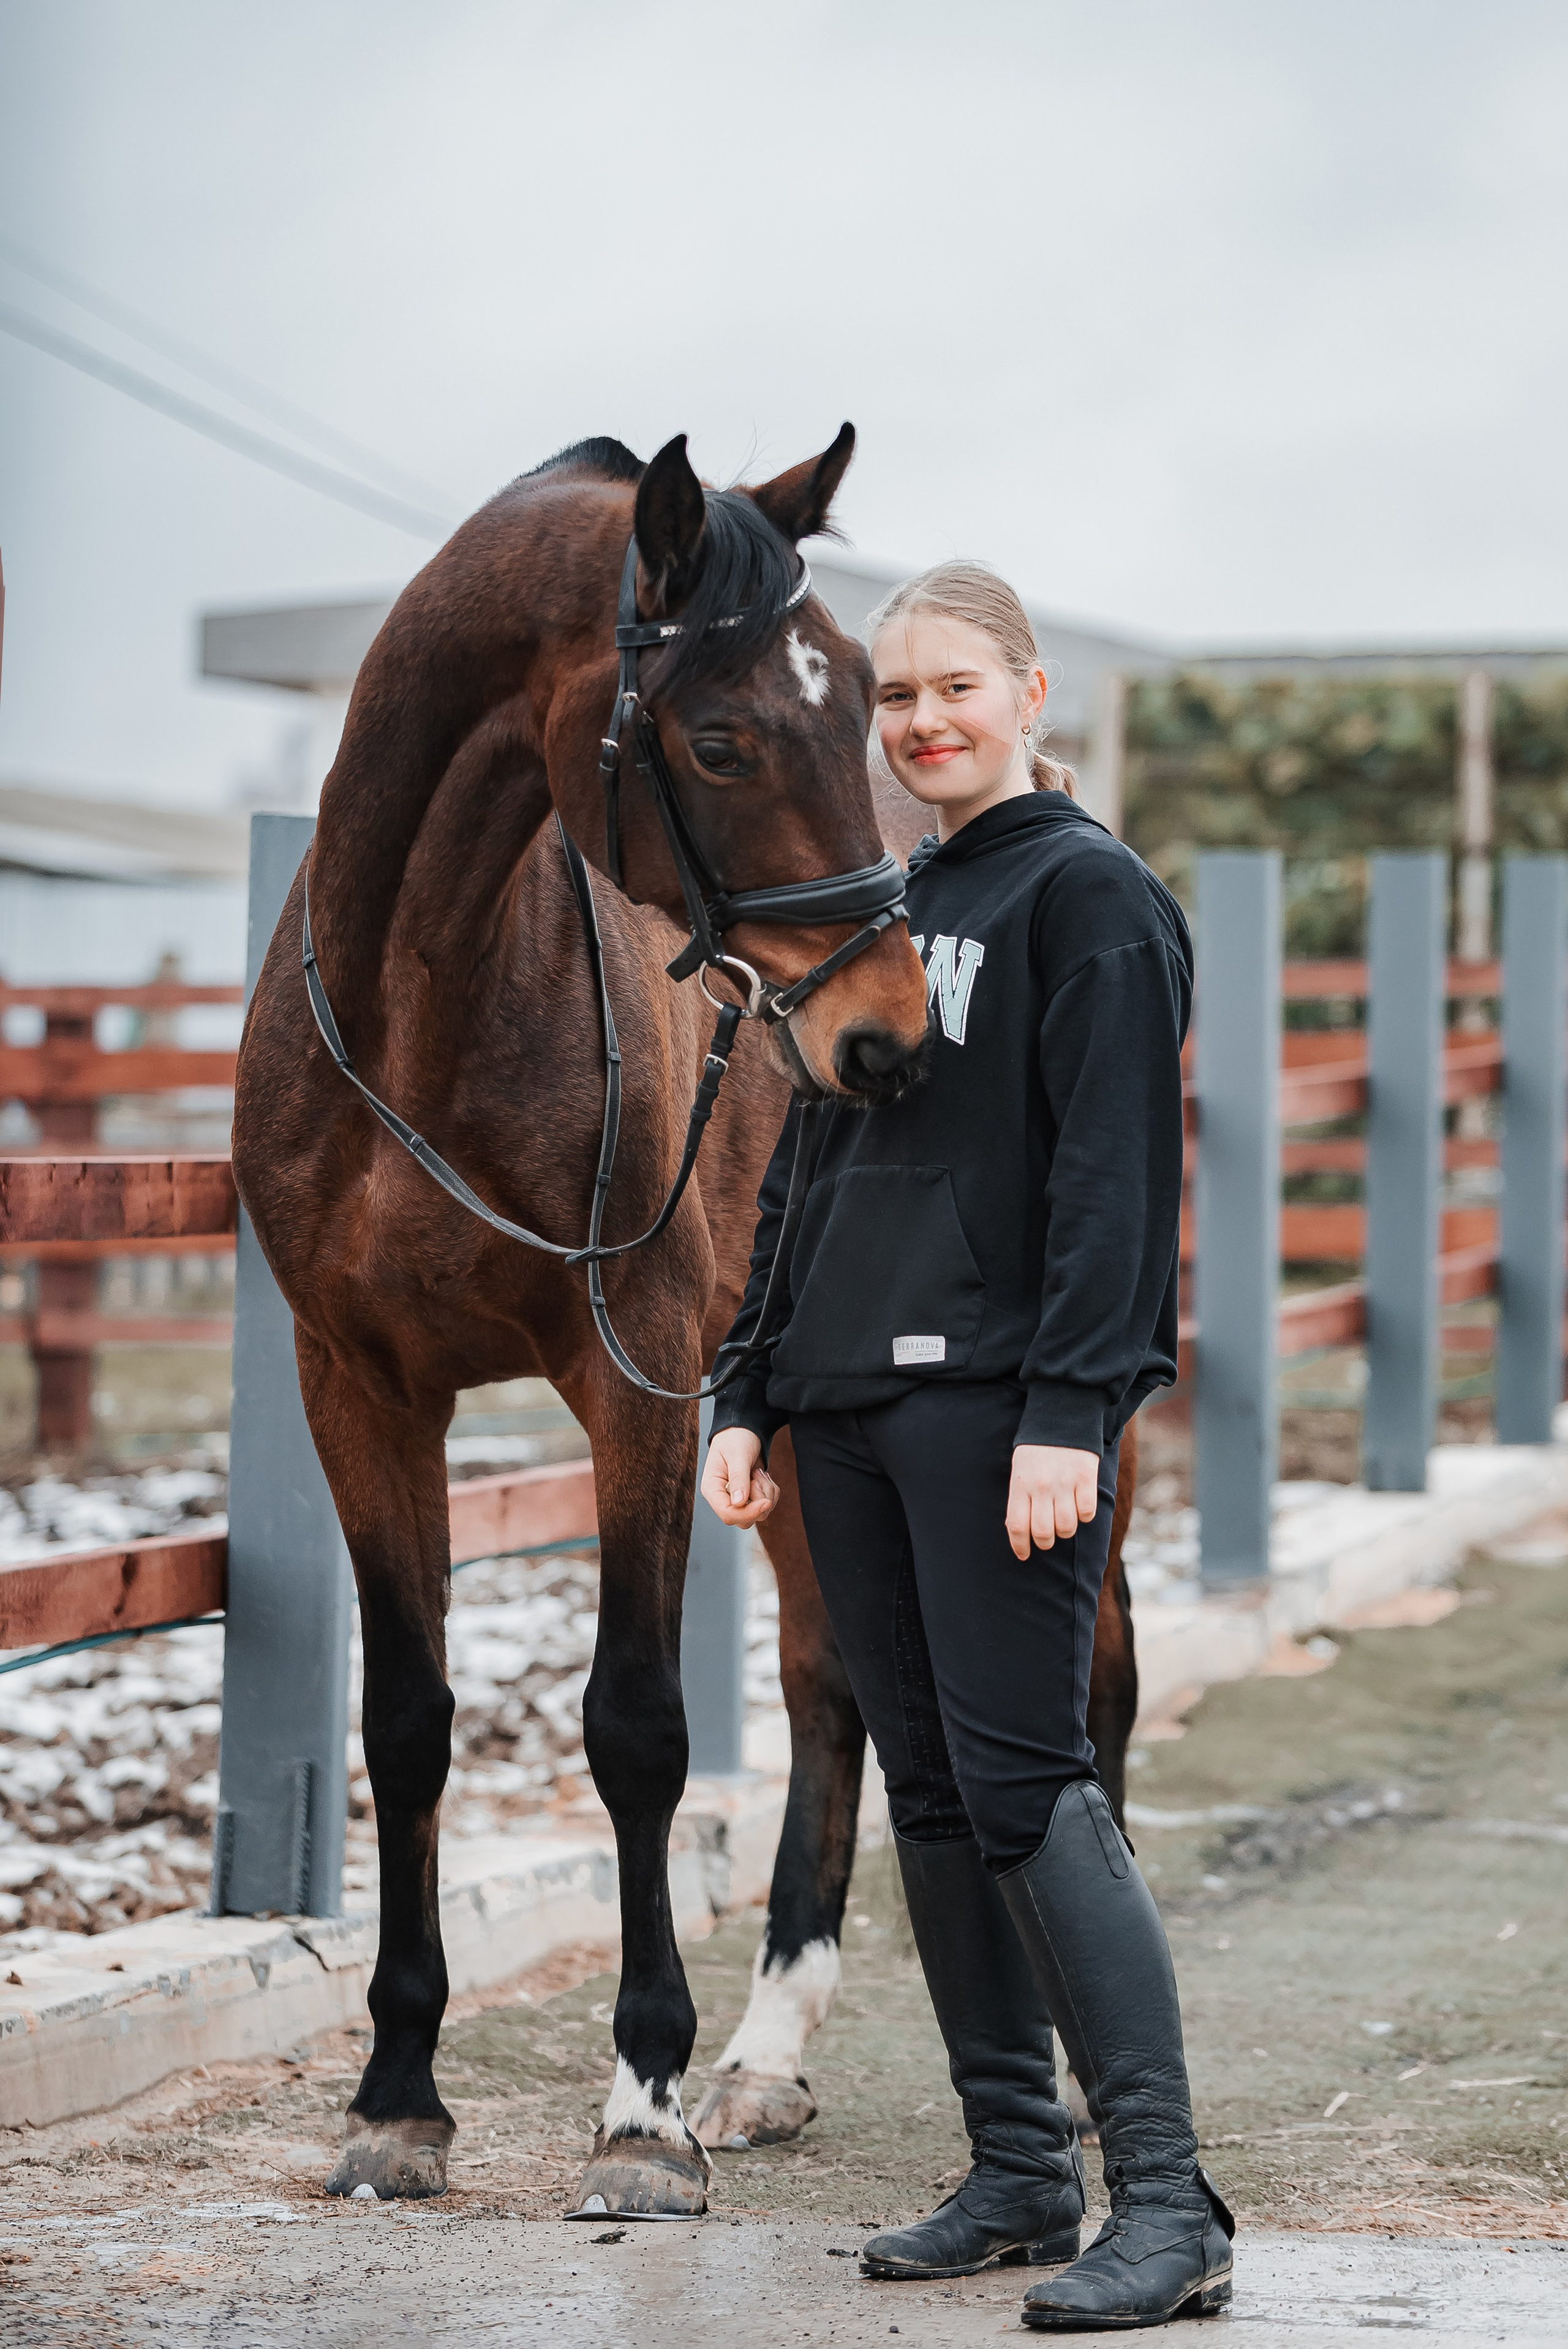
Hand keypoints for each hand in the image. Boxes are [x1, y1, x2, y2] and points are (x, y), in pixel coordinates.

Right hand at [701, 1428, 779, 1528]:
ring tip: (758, 1472)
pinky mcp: (750, 1498)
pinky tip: (762, 1475)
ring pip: (758, 1514)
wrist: (744, 1430)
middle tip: (757, 1475)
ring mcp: (737, 1500)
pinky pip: (767, 1505)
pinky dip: (771, 1491)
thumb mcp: (737, 1454)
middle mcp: (723, 1498)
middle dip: (759, 1500)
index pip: (727, 1514)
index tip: (766, 1502)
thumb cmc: (736, 1438)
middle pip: (743, 1520)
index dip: (748, 1513)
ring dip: (766, 1493)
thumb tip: (738, 1503)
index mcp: (712, 1489)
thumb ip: (738, 1478)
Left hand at [1006, 1444, 1100, 1558]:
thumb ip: (1019, 1499)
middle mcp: (1041, 1486)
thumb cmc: (1036, 1449)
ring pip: (1066, 1527)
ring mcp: (1064, 1483)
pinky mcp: (1085, 1478)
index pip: (1017, 1526)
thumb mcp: (1019, 1470)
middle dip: (1045, 1543)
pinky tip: (1080, 1506)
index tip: (1024, 1555)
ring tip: (1064, 1522)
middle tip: (1047, 1539)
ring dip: (1065, 1531)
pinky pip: (1087, 1512)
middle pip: (1043, 1532)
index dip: (1020, 1546)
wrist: (1061, 1418)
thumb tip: (1017, 1531)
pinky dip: (1084, 1516)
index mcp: (1020, 1484)